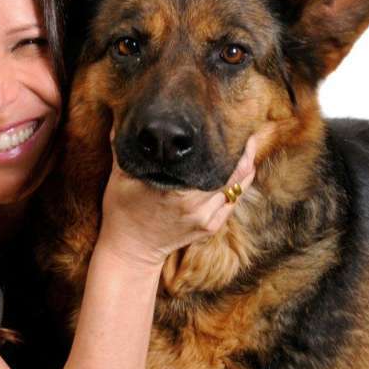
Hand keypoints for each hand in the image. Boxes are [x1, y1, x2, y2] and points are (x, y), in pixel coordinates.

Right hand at [95, 128, 259, 270]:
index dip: (231, 146)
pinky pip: (233, 203)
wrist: (130, 250)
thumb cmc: (122, 211)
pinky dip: (239, 186)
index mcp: (177, 192)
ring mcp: (206, 219)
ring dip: (245, 169)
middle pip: (236, 175)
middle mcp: (196, 206)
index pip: (217, 164)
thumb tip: (123, 118)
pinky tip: (240, 172)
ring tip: (247, 148)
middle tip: (247, 133)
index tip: (232, 126)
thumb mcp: (120, 177)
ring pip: (238, 189)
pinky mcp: (210, 227)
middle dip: (245, 153)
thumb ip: (122, 147)